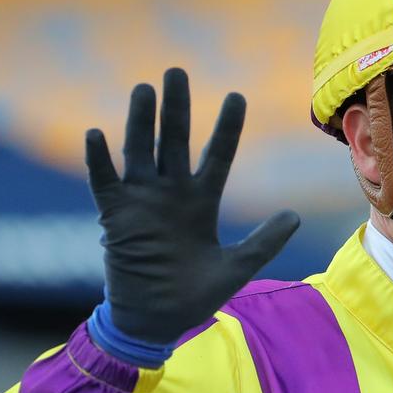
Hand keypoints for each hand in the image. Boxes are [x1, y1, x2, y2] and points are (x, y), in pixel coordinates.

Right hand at [84, 68, 299, 344]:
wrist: (155, 321)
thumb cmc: (194, 296)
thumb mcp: (236, 268)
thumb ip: (264, 242)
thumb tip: (296, 216)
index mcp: (201, 201)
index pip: (218, 155)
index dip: (227, 127)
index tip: (237, 95)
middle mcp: (171, 194)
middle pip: (175, 141)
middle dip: (176, 108)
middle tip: (176, 71)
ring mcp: (141, 203)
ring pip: (140, 151)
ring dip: (140, 121)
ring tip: (143, 88)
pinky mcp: (115, 218)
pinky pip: (105, 183)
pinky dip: (99, 160)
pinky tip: (96, 134)